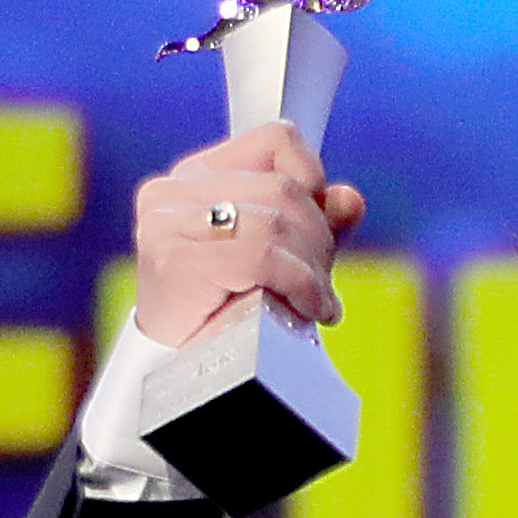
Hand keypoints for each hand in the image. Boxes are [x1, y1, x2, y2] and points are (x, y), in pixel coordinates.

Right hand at [134, 120, 363, 345]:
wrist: (180, 377)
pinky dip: (300, 285)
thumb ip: (316, 222)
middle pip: (284, 188)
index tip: (321, 228)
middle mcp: (173, 190)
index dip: (314, 179)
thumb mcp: (283, 259)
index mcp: (196, 176)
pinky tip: (309, 310)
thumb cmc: (227, 314)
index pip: (278, 140)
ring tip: (315, 304)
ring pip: (277, 222)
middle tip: (321, 284)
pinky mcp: (173, 259)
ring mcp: (166, 222)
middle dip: (320, 240)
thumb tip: (350, 199)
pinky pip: (263, 258)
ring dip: (313, 270)